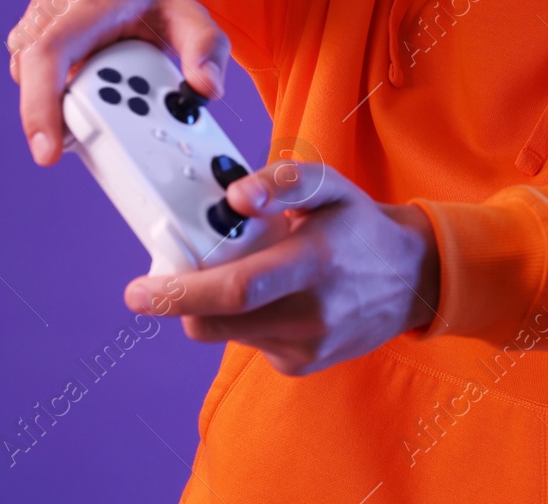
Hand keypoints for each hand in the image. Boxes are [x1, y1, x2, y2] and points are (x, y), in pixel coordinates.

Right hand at [5, 0, 229, 165]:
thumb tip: (207, 91)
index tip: (48, 154)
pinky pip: (47, 94)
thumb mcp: (185, 8)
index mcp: (75, 13)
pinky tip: (109, 89)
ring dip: (83, 110)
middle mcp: (41, 28)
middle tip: (129, 124)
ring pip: (46, 98)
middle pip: (46, 95)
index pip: (46, 62)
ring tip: (124, 87)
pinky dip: (75, 102)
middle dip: (84, 122)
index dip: (41, 110)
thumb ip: (206, 46)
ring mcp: (28, 43)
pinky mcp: (28, 57)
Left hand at [122, 160, 442, 376]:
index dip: (180, 293)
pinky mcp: (302, 366)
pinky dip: (243, 320)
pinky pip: (248, 343)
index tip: (137, 291)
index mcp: (315, 264)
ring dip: (214, 307)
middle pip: (216, 323)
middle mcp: (311, 315)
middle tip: (163, 280)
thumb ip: (282, 182)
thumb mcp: (330, 187)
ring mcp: (307, 348)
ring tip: (244, 273)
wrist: (411, 280)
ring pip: (226, 334)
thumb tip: (234, 197)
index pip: (236, 290)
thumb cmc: (359, 227)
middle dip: (179, 302)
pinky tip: (272, 297)